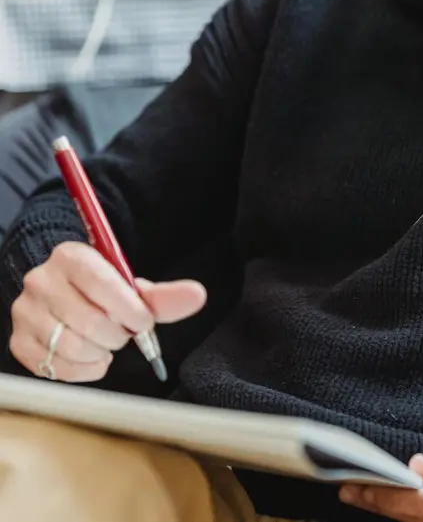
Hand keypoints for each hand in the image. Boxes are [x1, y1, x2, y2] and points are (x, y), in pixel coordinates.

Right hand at [9, 241, 205, 382]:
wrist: (63, 292)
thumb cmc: (102, 290)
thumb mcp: (131, 286)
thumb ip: (164, 295)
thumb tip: (198, 296)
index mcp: (72, 257)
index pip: (102, 283)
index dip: (129, 309)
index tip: (144, 321)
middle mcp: (42, 281)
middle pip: (89, 321)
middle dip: (118, 335)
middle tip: (124, 333)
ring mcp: (26, 312)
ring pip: (72, 346)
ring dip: (102, 353)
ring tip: (109, 344)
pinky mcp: (18, 341)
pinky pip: (55, 368)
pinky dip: (84, 370)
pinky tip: (94, 358)